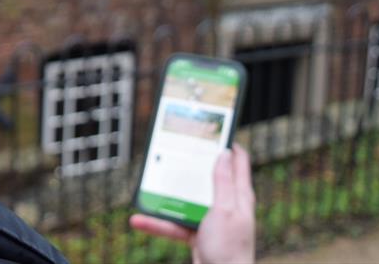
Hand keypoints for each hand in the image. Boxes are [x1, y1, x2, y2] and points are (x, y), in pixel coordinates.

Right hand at [130, 144, 255, 263]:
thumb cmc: (229, 249)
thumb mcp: (224, 210)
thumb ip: (222, 182)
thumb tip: (223, 154)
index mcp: (239, 196)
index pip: (239, 162)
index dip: (227, 143)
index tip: (212, 129)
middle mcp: (226, 205)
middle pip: (207, 178)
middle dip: (190, 165)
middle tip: (174, 149)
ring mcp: (211, 220)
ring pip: (186, 201)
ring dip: (166, 196)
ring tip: (148, 186)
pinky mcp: (198, 235)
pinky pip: (175, 224)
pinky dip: (158, 222)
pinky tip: (139, 220)